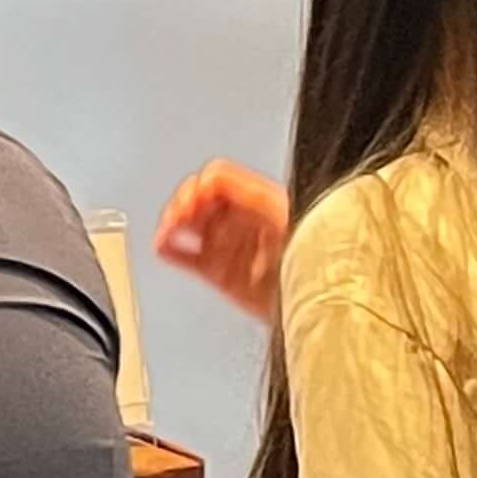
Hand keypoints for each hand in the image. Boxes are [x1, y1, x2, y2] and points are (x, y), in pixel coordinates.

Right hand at [154, 160, 294, 320]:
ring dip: (171, 223)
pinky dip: (170, 249)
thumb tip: (207, 181)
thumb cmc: (310, 255)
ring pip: (188, 225)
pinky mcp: (220, 273)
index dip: (199, 185)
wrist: (314, 298)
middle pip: (198, 198)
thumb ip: (243, 191)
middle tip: (177, 215)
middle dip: (182, 202)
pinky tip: (162, 244)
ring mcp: (230, 246)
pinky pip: (187, 257)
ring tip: (165, 229)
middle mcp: (242, 219)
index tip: (192, 200)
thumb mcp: (280, 211)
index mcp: (258, 199)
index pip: (217, 179)